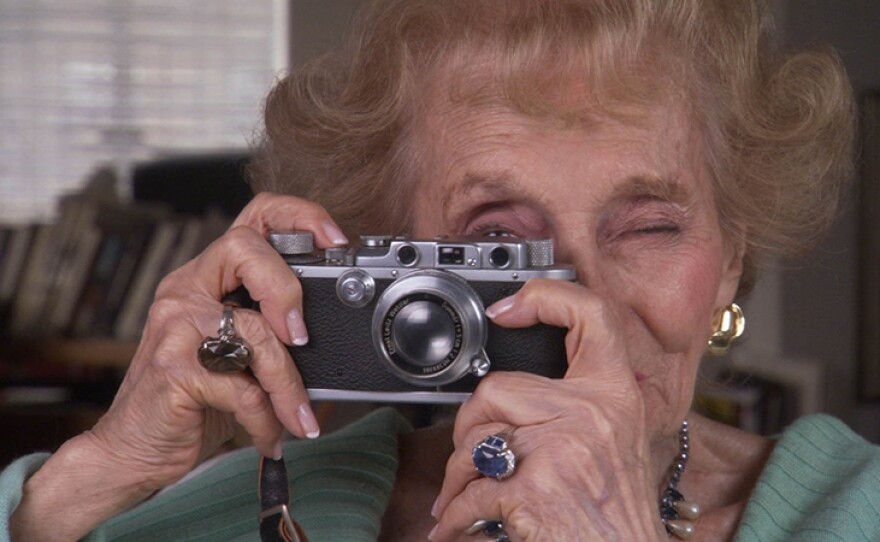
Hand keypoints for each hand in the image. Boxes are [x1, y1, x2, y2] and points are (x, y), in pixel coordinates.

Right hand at [11, 193, 347, 540]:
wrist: (133, 451)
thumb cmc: (193, 402)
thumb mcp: (237, 357)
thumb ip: (271, 333)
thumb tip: (336, 333)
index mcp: (206, 280)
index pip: (253, 218)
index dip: (299, 216)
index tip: (335, 241)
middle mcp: (186, 291)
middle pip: (245, 248)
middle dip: (286, 289)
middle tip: (302, 339)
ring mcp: (175, 326)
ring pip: (254, 330)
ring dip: (288, 385)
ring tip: (300, 417)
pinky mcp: (173, 369)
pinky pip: (242, 387)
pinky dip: (266, 419)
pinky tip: (270, 437)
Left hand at [429, 279, 667, 540]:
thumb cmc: (618, 509)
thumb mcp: (618, 440)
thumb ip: (582, 403)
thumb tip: (519, 385)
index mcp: (615, 395)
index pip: (592, 316)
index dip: (548, 296)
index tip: (508, 307)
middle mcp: (592, 414)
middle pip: (498, 387)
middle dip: (473, 424)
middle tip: (477, 455)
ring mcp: (562, 449)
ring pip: (475, 437)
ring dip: (460, 474)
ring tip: (468, 494)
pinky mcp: (533, 488)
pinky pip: (470, 490)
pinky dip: (456, 515)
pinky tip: (459, 524)